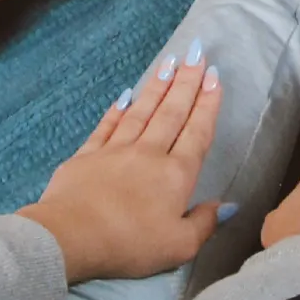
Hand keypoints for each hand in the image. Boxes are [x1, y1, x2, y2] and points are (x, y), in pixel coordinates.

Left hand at [23, 53, 224, 281]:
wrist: (71, 236)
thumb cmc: (130, 244)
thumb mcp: (180, 246)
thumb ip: (205, 223)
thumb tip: (228, 204)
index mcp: (176, 175)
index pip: (197, 132)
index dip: (208, 103)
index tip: (214, 75)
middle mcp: (149, 154)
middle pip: (172, 112)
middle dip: (187, 82)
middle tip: (196, 53)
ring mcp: (115, 151)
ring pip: (142, 112)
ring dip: (157, 86)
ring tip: (169, 62)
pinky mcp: (87, 155)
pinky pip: (107, 126)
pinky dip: (117, 110)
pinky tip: (125, 95)